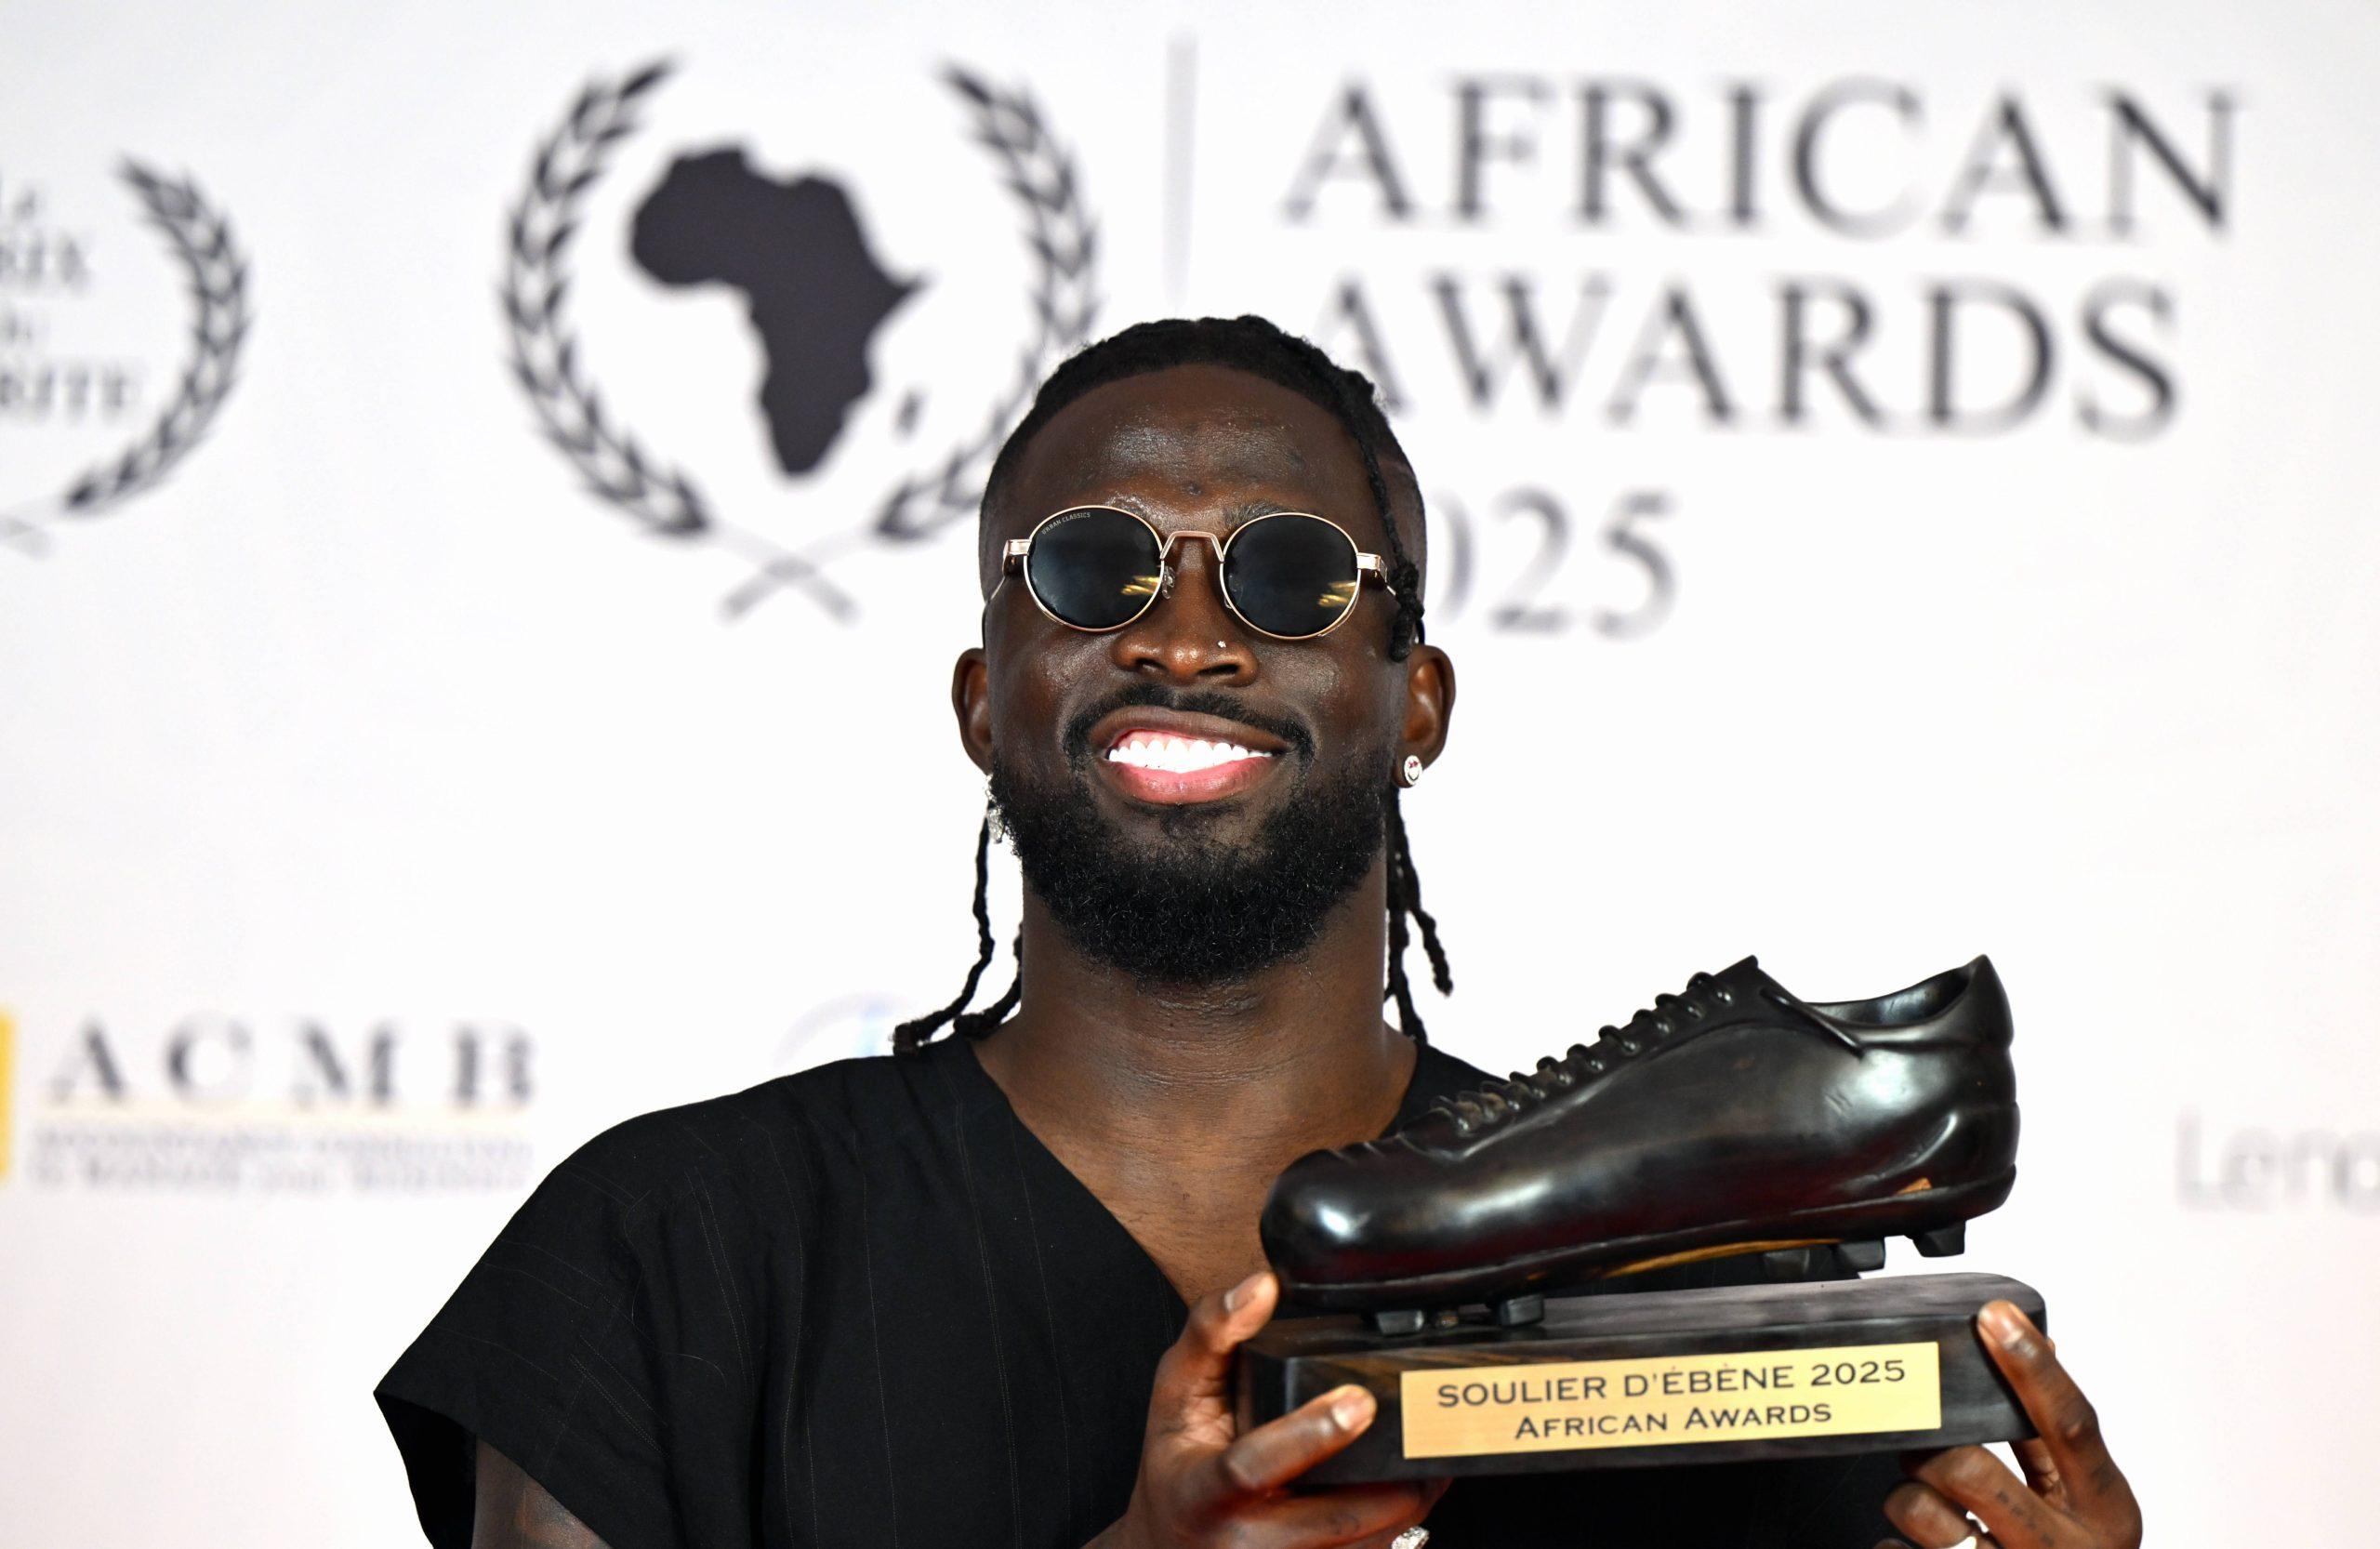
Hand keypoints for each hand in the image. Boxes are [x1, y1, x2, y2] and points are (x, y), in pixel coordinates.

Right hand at [1093, 1269, 1447, 1548]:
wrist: (1168, 1547)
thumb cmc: (1176, 1464)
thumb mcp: (1175, 1393)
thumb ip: (1213, 1332)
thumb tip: (1263, 1285)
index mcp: (1203, 1490)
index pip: (1255, 1465)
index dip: (1310, 1434)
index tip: (1358, 1400)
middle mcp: (1243, 1543)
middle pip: (1338, 1518)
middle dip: (1395, 1477)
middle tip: (1430, 1430)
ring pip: (1364, 1544)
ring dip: (1409, 1501)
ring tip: (1434, 1457)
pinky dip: (1397, 1525)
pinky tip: (1408, 1490)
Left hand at [1880, 1300, 2142, 1548]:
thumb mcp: (2087, 1504)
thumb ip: (2059, 1437)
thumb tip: (2042, 1344)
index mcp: (2107, 1513)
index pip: (2070, 1427)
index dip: (2032, 1367)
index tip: (1994, 1315)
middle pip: (1971, 1469)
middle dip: (1929, 1446)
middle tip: (1918, 1439)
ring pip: (1923, 1513)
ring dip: (1906, 1497)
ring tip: (1920, 1499)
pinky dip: (1894, 1542)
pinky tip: (1915, 1545)